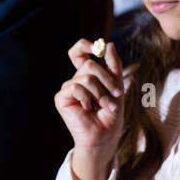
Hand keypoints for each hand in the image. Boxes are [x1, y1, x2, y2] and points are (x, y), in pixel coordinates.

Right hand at [55, 39, 124, 176]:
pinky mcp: (61, 98)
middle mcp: (76, 78)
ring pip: (85, 77)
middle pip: (89, 64)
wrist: (105, 135)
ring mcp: (68, 88)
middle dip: (106, 79)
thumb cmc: (111, 113)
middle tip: (115, 93)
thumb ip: (113, 65)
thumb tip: (109, 44)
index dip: (85, 45)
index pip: (78, 50)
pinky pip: (75, 87)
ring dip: (100, 93)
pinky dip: (87, 98)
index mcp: (87, 74)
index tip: (97, 48)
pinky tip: (88, 109)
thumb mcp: (117, 85)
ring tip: (104, 106)